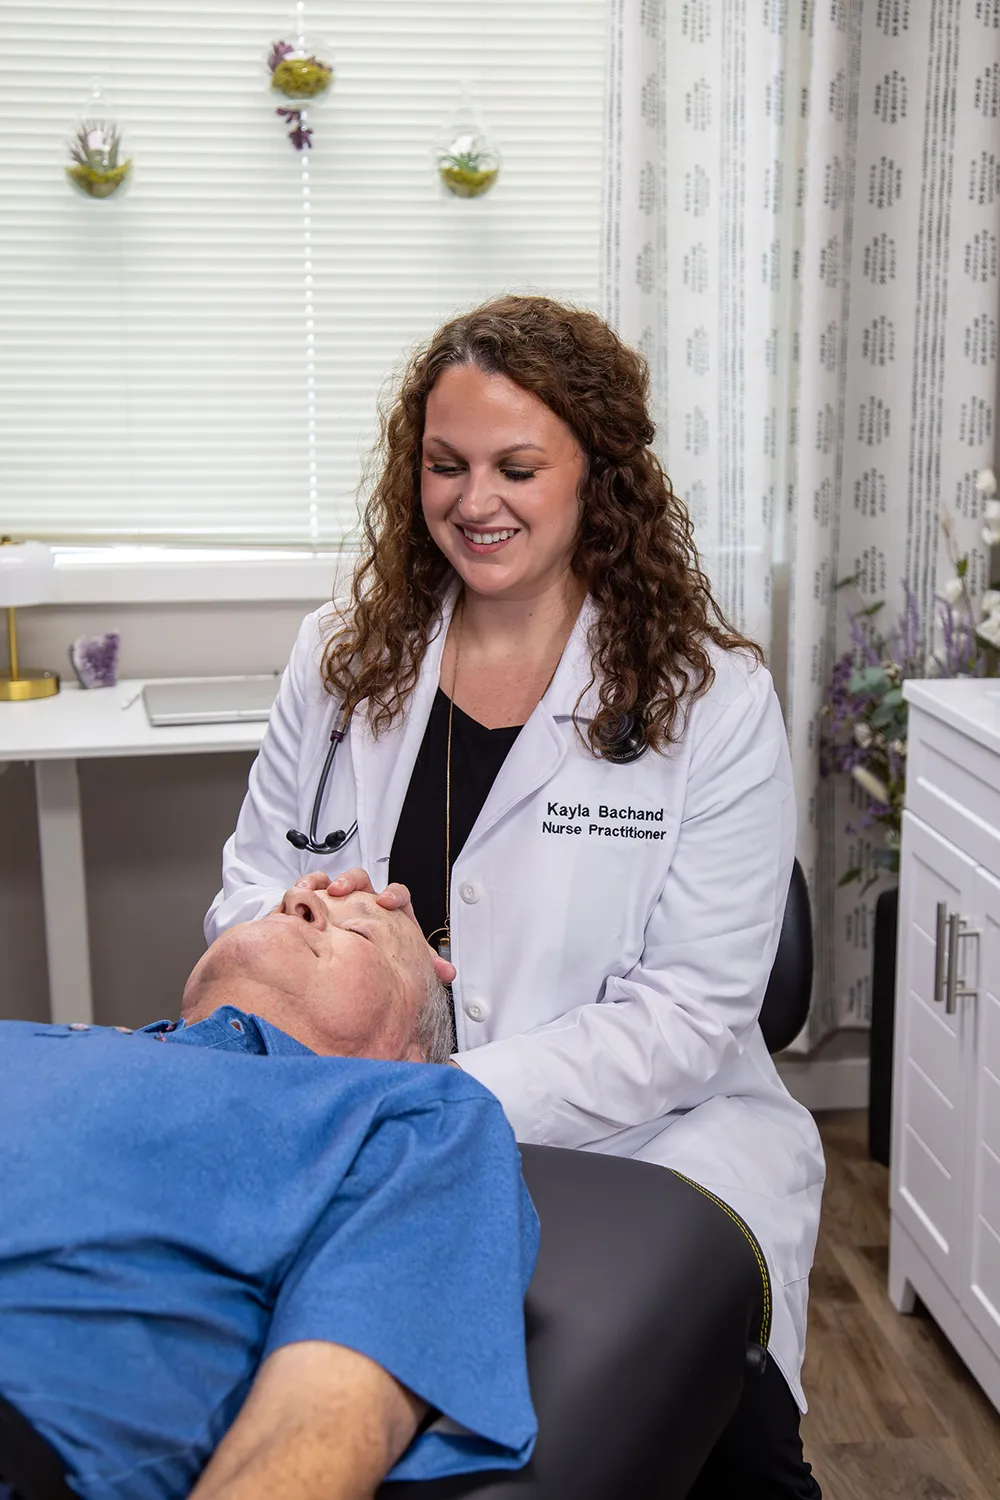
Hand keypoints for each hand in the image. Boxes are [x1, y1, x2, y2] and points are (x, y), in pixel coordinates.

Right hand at [295, 868, 455, 985]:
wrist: (367, 959)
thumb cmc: (389, 952)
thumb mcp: (407, 957)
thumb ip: (427, 963)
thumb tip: (447, 972)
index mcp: (392, 910)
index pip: (397, 894)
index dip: (393, 895)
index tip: (386, 901)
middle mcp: (368, 900)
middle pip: (363, 881)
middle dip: (352, 882)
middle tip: (342, 890)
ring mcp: (347, 900)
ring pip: (339, 882)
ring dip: (328, 883)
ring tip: (317, 891)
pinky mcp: (326, 902)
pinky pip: (317, 886)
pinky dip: (310, 885)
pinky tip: (303, 890)